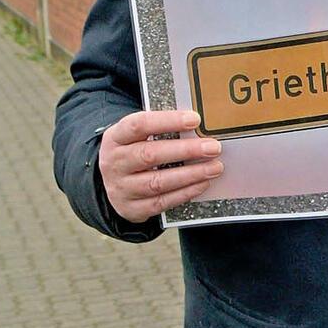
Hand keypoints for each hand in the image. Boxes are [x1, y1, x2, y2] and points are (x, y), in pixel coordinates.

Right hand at [98, 111, 222, 222]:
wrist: (113, 183)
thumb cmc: (134, 152)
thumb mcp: (138, 136)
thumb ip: (163, 129)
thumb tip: (199, 124)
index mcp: (116, 138)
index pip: (139, 125)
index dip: (167, 121)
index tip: (194, 119)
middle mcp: (114, 163)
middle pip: (149, 155)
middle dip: (186, 151)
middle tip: (213, 147)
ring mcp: (121, 188)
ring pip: (157, 182)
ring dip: (190, 175)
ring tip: (214, 167)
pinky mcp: (131, 208)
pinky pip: (161, 202)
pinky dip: (185, 193)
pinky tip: (202, 183)